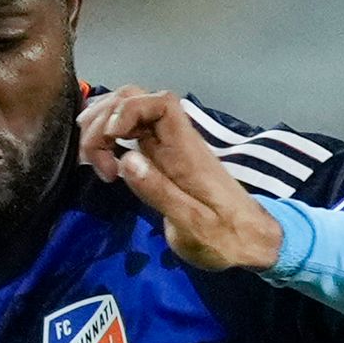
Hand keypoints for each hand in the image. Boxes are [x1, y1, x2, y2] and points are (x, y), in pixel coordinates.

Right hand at [75, 88, 281, 272]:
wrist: (248, 242)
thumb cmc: (225, 238)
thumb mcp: (192, 225)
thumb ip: (159, 192)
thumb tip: (125, 160)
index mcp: (187, 150)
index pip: (160, 103)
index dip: (129, 109)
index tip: (111, 138)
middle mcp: (176, 141)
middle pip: (136, 99)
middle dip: (104, 120)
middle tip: (95, 162)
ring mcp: (167, 147)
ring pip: (128, 113)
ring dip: (102, 128)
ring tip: (95, 164)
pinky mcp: (160, 158)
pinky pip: (130, 133)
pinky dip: (109, 139)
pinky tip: (104, 163)